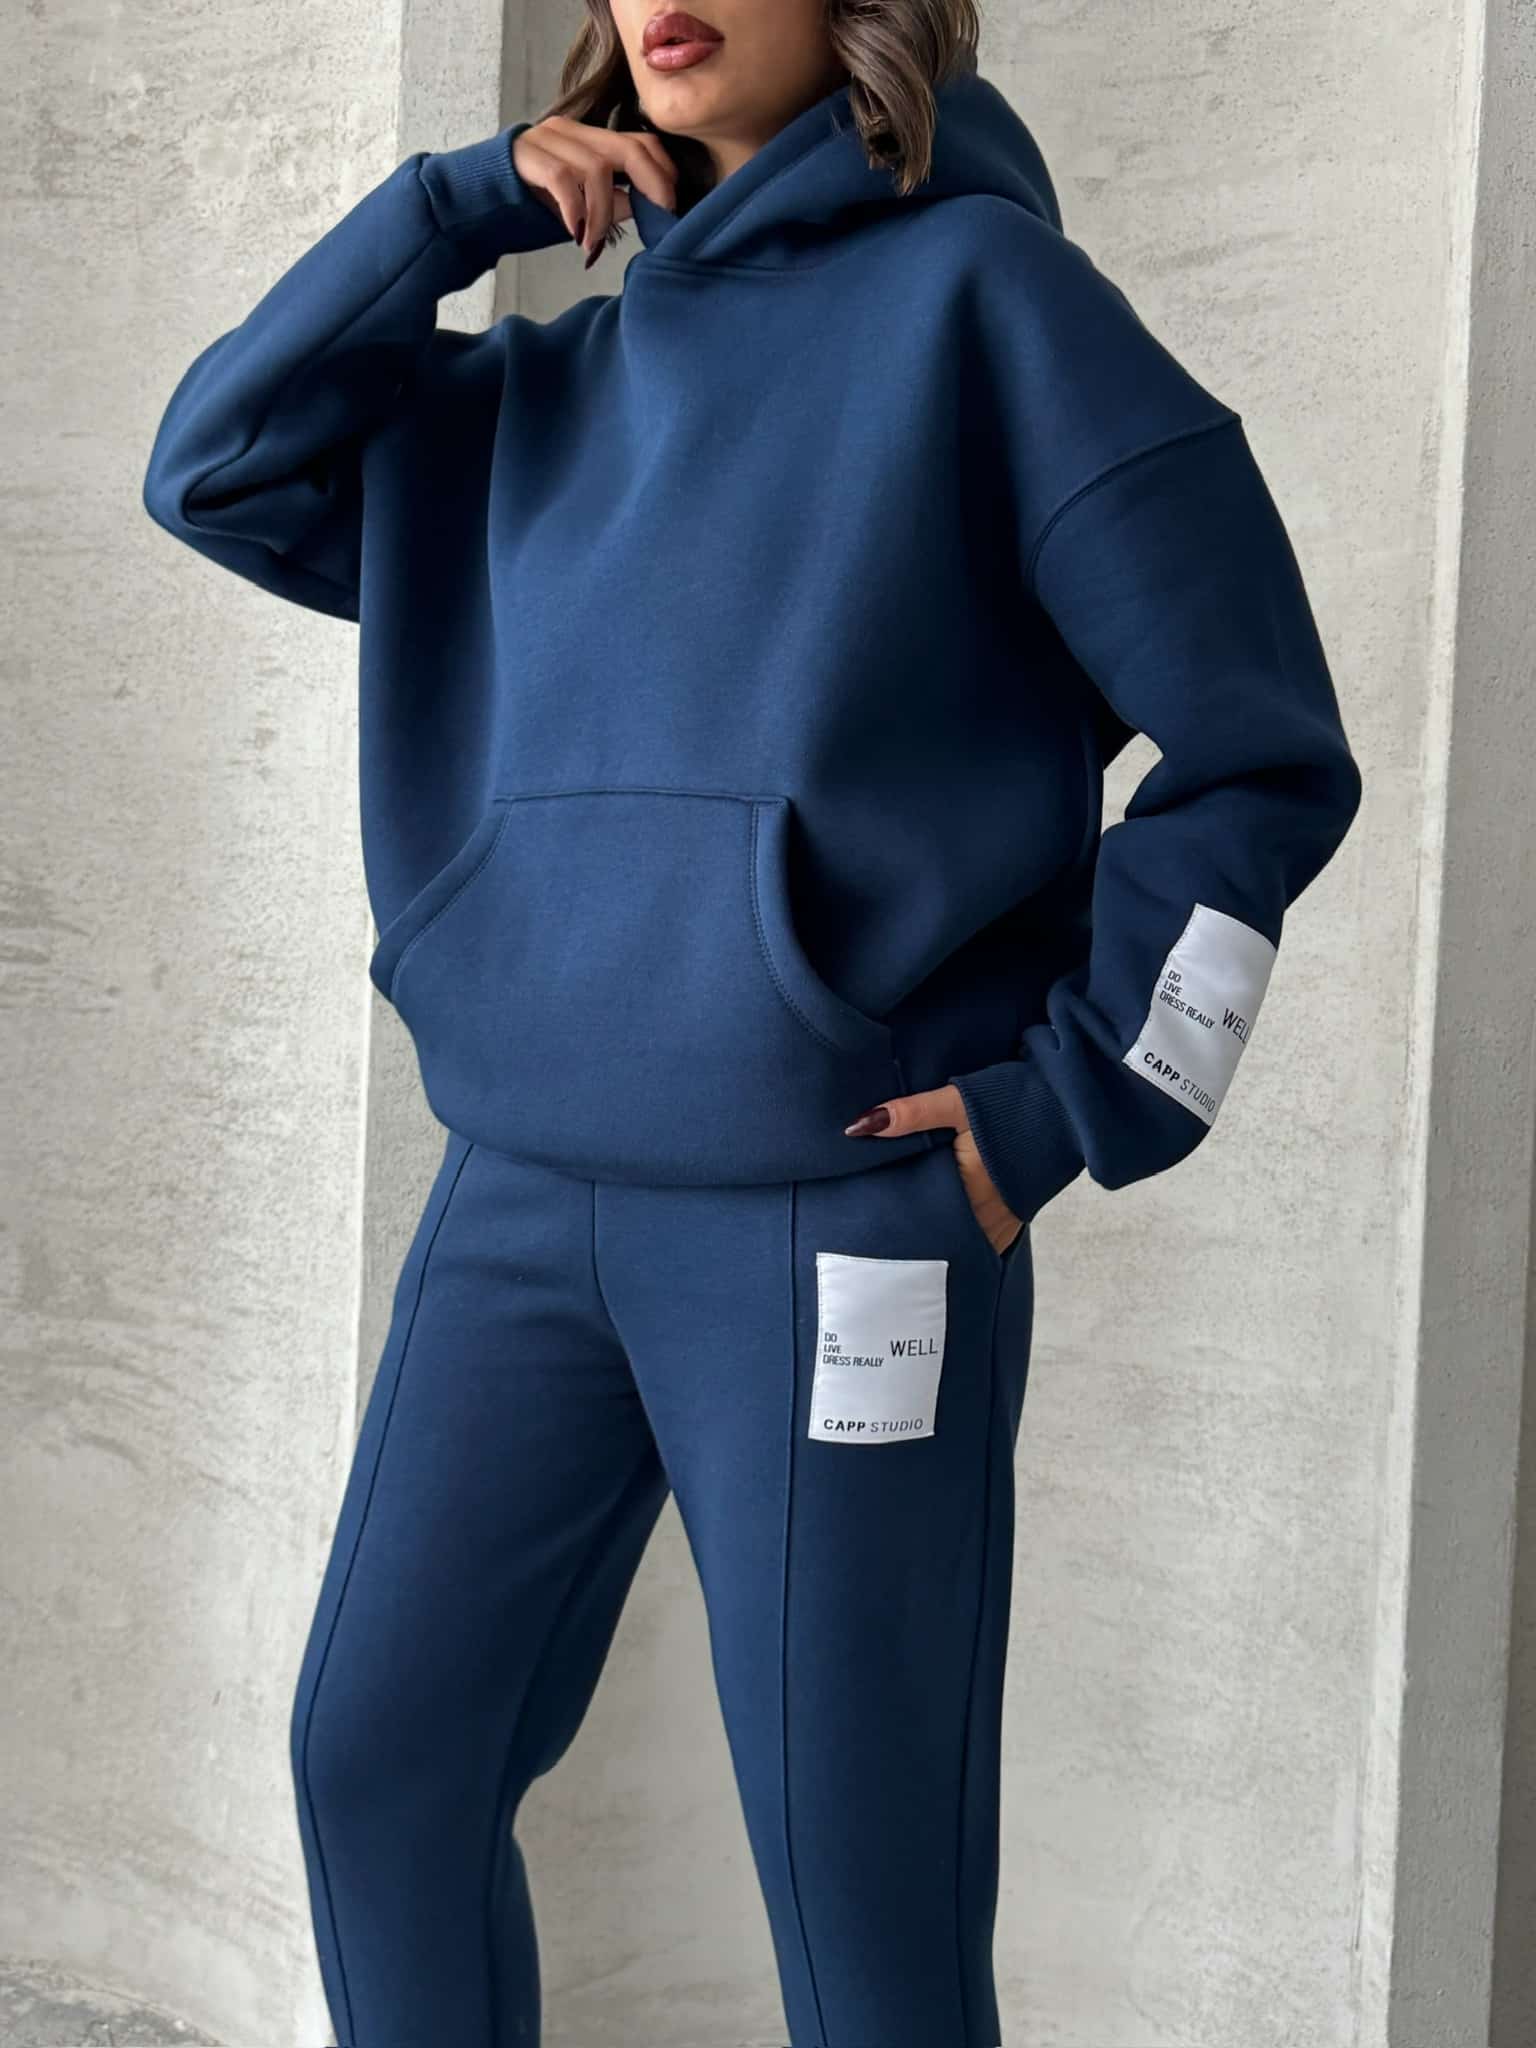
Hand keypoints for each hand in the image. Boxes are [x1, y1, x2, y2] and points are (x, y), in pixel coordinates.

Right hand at [512, 117, 678, 269]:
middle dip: (651, 185)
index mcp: (587, 140)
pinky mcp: (525, 155)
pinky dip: (575, 210)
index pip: (639, 141)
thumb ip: (610, 203)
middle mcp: (570, 131)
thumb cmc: (526, 209)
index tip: (671, 205)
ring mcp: (547, 139)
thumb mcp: (579, 208)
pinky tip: (574, 234)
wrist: (471, 205)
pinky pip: (564, 180)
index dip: (662, 171)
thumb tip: (643, 207)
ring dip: (602, 214)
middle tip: (657, 217)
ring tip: (592, 243)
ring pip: (597, 168)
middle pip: (627, 148)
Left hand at [845, 1082, 1023, 1256]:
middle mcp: (986, 1218)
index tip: (870, 1211)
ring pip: (958, 1238)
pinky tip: (945, 1209)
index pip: (919, 1220)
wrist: (1070, 1107)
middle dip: (912, 1226)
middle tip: (882, 1214)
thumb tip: (860, 1126)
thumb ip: (912, 1114)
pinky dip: (960, 1226)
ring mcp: (1002, 1223)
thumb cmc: (1015, 1102)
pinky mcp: (1013, 1218)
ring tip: (908, 1214)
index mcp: (969, 1193)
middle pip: (938, 1234)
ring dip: (938, 1228)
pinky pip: (977, 1233)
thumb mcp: (959, 1101)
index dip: (894, 1217)